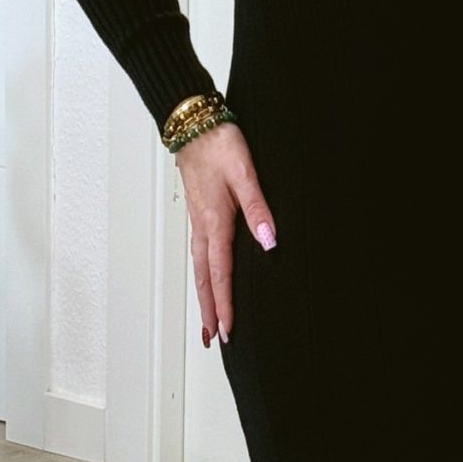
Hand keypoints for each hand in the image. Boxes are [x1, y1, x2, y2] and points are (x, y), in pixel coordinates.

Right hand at [175, 120, 274, 347]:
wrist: (193, 122)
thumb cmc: (218, 144)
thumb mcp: (244, 173)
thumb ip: (258, 208)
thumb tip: (269, 240)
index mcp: (214, 222)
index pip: (220, 273)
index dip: (224, 304)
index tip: (227, 330)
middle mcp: (202, 227)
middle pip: (205, 278)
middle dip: (209, 310)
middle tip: (213, 339)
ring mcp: (198, 221)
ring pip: (200, 268)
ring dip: (205, 296)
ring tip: (208, 320)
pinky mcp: (199, 213)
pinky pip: (200, 253)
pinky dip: (203, 274)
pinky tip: (208, 279)